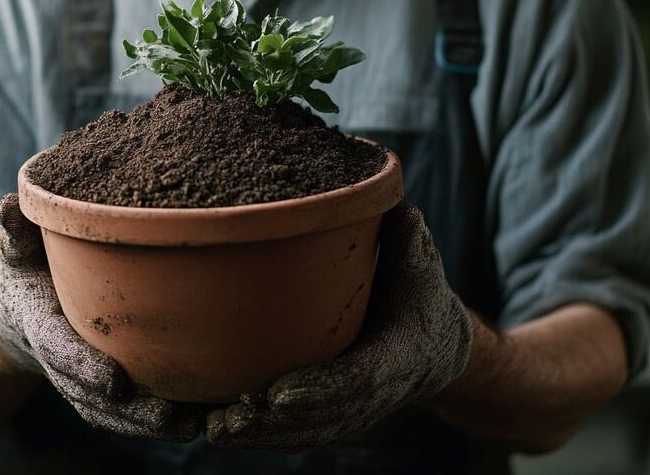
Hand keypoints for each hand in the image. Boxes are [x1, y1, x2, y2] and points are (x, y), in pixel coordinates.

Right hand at [0, 193, 201, 441]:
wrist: (12, 308)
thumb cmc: (22, 267)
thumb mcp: (15, 245)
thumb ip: (14, 230)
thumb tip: (10, 206)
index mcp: (37, 321)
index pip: (57, 347)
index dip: (82, 365)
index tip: (114, 380)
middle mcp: (57, 358)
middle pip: (87, 393)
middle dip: (126, 410)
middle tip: (169, 415)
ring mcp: (77, 378)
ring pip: (107, 411)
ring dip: (145, 425)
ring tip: (191, 426)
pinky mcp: (98, 385)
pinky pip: (121, 414)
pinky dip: (152, 424)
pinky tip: (196, 422)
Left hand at [204, 204, 472, 451]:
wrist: (435, 348)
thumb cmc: (417, 295)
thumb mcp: (419, 265)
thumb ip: (408, 239)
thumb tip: (397, 210)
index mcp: (398, 353)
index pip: (359, 379)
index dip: (320, 388)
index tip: (279, 393)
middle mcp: (376, 392)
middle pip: (324, 418)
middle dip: (277, 423)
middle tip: (229, 418)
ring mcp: (354, 411)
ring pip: (307, 434)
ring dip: (261, 437)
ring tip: (215, 427)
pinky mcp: (333, 418)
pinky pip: (298, 436)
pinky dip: (263, 439)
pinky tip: (221, 431)